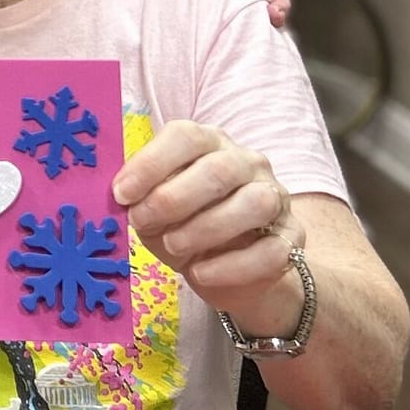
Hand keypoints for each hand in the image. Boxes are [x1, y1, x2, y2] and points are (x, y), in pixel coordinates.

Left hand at [112, 120, 303, 320]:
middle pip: (219, 169)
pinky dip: (232, 265)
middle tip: (141, 222)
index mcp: (208, 144)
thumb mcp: (153, 210)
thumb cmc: (181, 225)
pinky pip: (272, 250)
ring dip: (207, 227)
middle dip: (174, 198)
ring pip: (254, 203)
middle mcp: (247, 163)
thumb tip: (117, 196)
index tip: (121, 194)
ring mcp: (276, 198)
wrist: (228, 269)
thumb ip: (139, 198)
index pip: (185, 136)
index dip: (150, 163)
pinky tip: (200, 273)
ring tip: (173, 246)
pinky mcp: (292, 238)